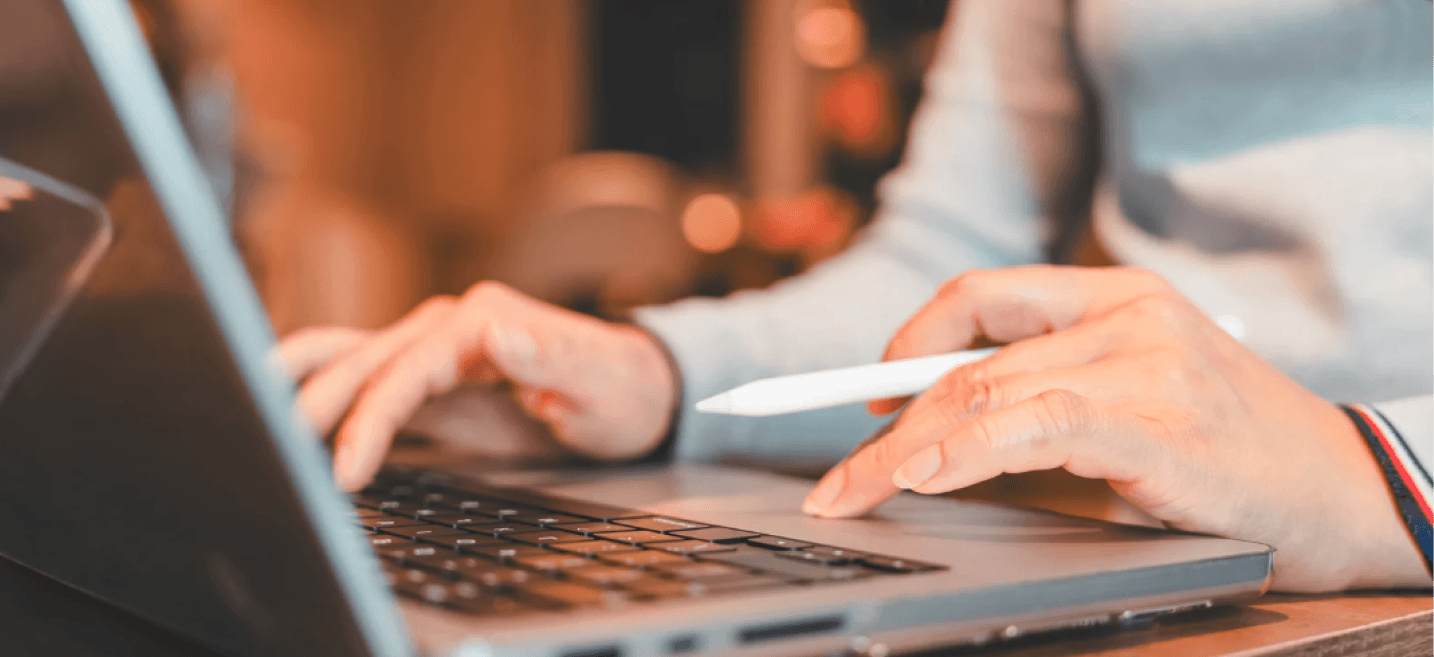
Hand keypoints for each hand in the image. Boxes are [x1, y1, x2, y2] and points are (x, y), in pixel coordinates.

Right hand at [277, 282, 676, 491]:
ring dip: (300, 383)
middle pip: (362, 363)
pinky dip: (321, 386)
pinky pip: (363, 374)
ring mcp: (432, 346)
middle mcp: (447, 325)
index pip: (405, 372)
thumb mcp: (597, 379)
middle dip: (315, 409)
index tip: (345, 469)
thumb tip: (497, 331)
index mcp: (480, 321)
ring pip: (347, 356)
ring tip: (248, 412)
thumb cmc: (619, 388)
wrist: (632, 390)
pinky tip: (283, 407)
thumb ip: (548, 355)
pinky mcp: (427, 372)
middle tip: (273, 457)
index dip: (369, 420)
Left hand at [802, 266, 1430, 591]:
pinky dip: (962, 452)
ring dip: (903, 449)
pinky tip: (920, 477)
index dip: (911, 338)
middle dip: (886, 420)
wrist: (1352, 491)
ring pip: (985, 391)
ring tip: (853, 491)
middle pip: (969, 357)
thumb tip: (941, 423)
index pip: (983, 294)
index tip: (869, 394)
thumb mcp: (1139, 397)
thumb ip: (1052, 390)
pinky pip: (1031, 425)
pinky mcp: (1157, 419)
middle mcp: (1127, 314)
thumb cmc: (1239, 452)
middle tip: (839, 475)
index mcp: (1118, 295)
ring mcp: (1144, 361)